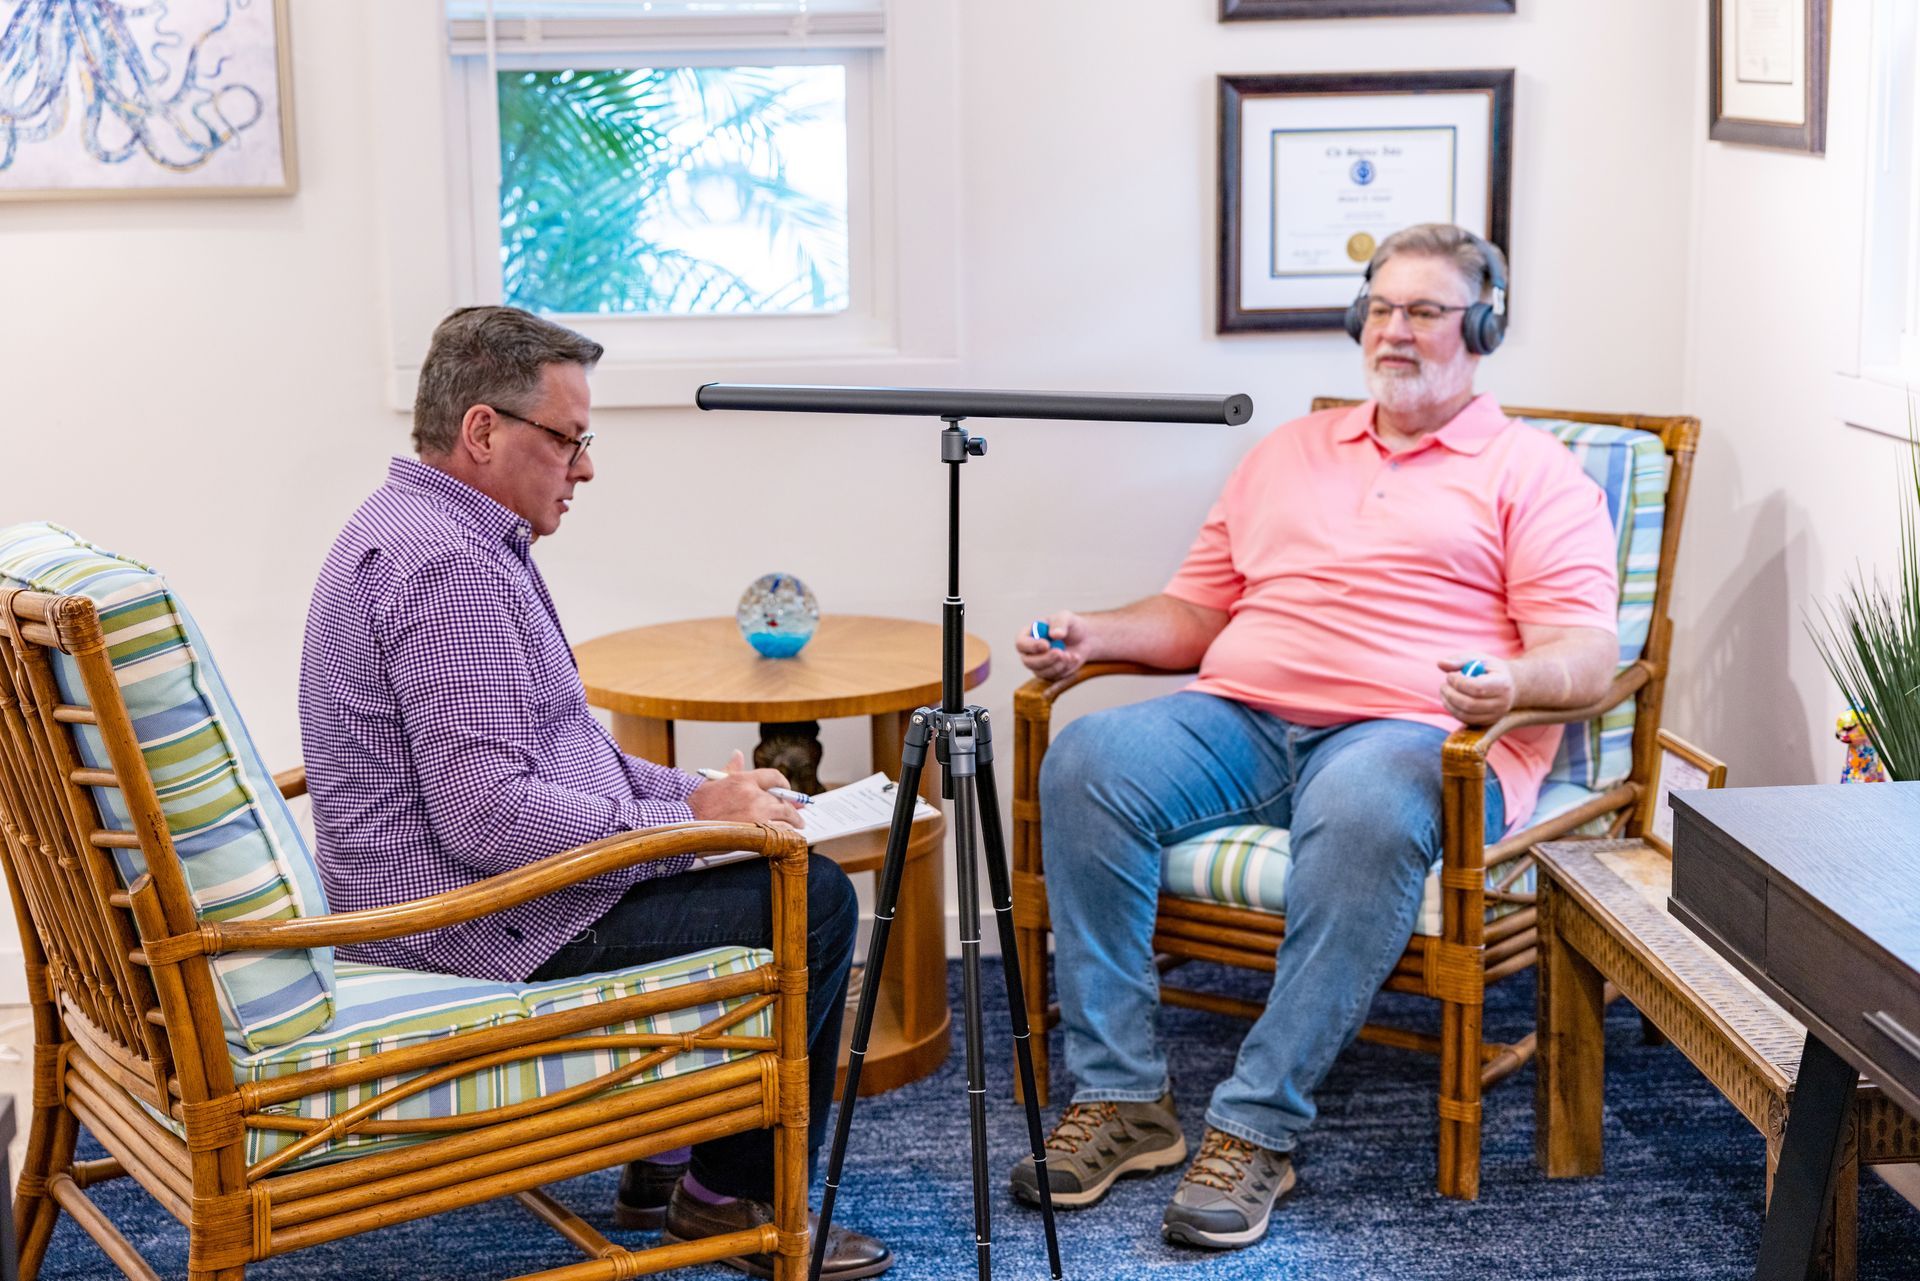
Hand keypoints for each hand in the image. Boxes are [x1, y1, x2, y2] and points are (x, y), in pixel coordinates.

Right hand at [687, 749, 805, 827]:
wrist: (685, 825)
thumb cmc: (697, 805)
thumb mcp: (713, 781)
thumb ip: (730, 769)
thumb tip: (737, 754)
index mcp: (742, 780)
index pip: (773, 777)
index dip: (783, 784)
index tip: (787, 790)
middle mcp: (752, 794)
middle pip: (782, 799)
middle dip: (792, 806)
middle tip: (799, 812)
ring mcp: (756, 814)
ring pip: (784, 816)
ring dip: (793, 821)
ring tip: (798, 826)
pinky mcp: (755, 832)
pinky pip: (779, 832)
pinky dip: (786, 834)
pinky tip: (788, 837)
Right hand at [1015, 611, 1088, 681]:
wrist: (1083, 639)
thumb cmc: (1070, 626)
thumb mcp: (1066, 617)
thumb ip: (1060, 622)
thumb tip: (1054, 635)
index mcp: (1027, 635)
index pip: (1021, 643)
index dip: (1031, 646)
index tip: (1046, 645)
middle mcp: (1029, 652)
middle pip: (1028, 662)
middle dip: (1045, 659)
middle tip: (1060, 653)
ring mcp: (1038, 665)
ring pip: (1041, 672)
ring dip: (1057, 665)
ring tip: (1071, 654)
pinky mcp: (1049, 674)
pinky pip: (1054, 677)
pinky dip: (1066, 668)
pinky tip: (1074, 657)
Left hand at [1437, 655, 1515, 726]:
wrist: (1510, 685)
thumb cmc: (1491, 669)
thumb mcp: (1479, 658)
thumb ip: (1460, 660)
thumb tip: (1440, 663)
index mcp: (1502, 684)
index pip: (1478, 688)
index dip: (1459, 683)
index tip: (1449, 675)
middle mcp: (1501, 703)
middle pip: (1470, 704)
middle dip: (1451, 694)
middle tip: (1443, 685)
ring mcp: (1495, 715)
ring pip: (1466, 714)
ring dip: (1449, 703)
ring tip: (1445, 691)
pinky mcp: (1487, 722)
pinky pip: (1466, 720)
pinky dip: (1453, 710)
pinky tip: (1450, 700)